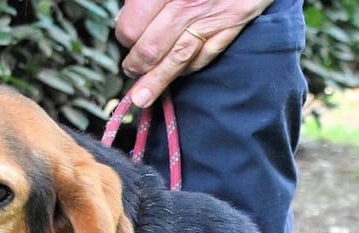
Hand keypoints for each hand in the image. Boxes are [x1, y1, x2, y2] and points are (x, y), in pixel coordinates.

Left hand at [115, 0, 271, 106]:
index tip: (125, 37)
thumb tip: (126, 17)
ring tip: (142, 97)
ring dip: (156, 81)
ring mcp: (212, 16)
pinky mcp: (233, 22)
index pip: (132, 28)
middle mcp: (187, 4)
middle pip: (150, 50)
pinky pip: (205, 55)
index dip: (124, 37)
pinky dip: (188, 68)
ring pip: (176, 60)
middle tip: (130, 68)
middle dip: (136, 65)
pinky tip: (177, 73)